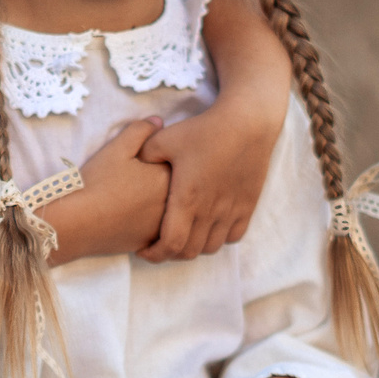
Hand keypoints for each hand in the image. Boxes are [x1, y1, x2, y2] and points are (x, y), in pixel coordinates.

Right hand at [43, 117, 168, 264]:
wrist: (77, 223)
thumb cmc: (96, 183)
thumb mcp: (117, 148)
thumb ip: (140, 130)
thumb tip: (159, 121)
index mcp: (167, 177)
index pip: (181, 162)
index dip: (168, 158)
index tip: (156, 158)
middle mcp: (173, 203)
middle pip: (180, 188)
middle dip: (169, 181)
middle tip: (147, 177)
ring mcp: (164, 226)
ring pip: (172, 210)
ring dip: (164, 203)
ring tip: (140, 196)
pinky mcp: (152, 243)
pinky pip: (161, 230)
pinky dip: (153, 222)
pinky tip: (137, 215)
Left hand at [139, 69, 284, 261]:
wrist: (247, 123)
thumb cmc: (204, 130)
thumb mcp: (165, 139)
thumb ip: (142, 153)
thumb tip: (130, 164)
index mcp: (187, 199)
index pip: (171, 245)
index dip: (154, 255)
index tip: (143, 250)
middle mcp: (210, 211)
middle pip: (189, 252)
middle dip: (170, 254)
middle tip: (159, 245)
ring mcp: (231, 210)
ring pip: (211, 247)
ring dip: (194, 247)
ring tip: (183, 236)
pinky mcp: (248, 206)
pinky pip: (234, 236)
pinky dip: (219, 238)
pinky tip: (209, 226)